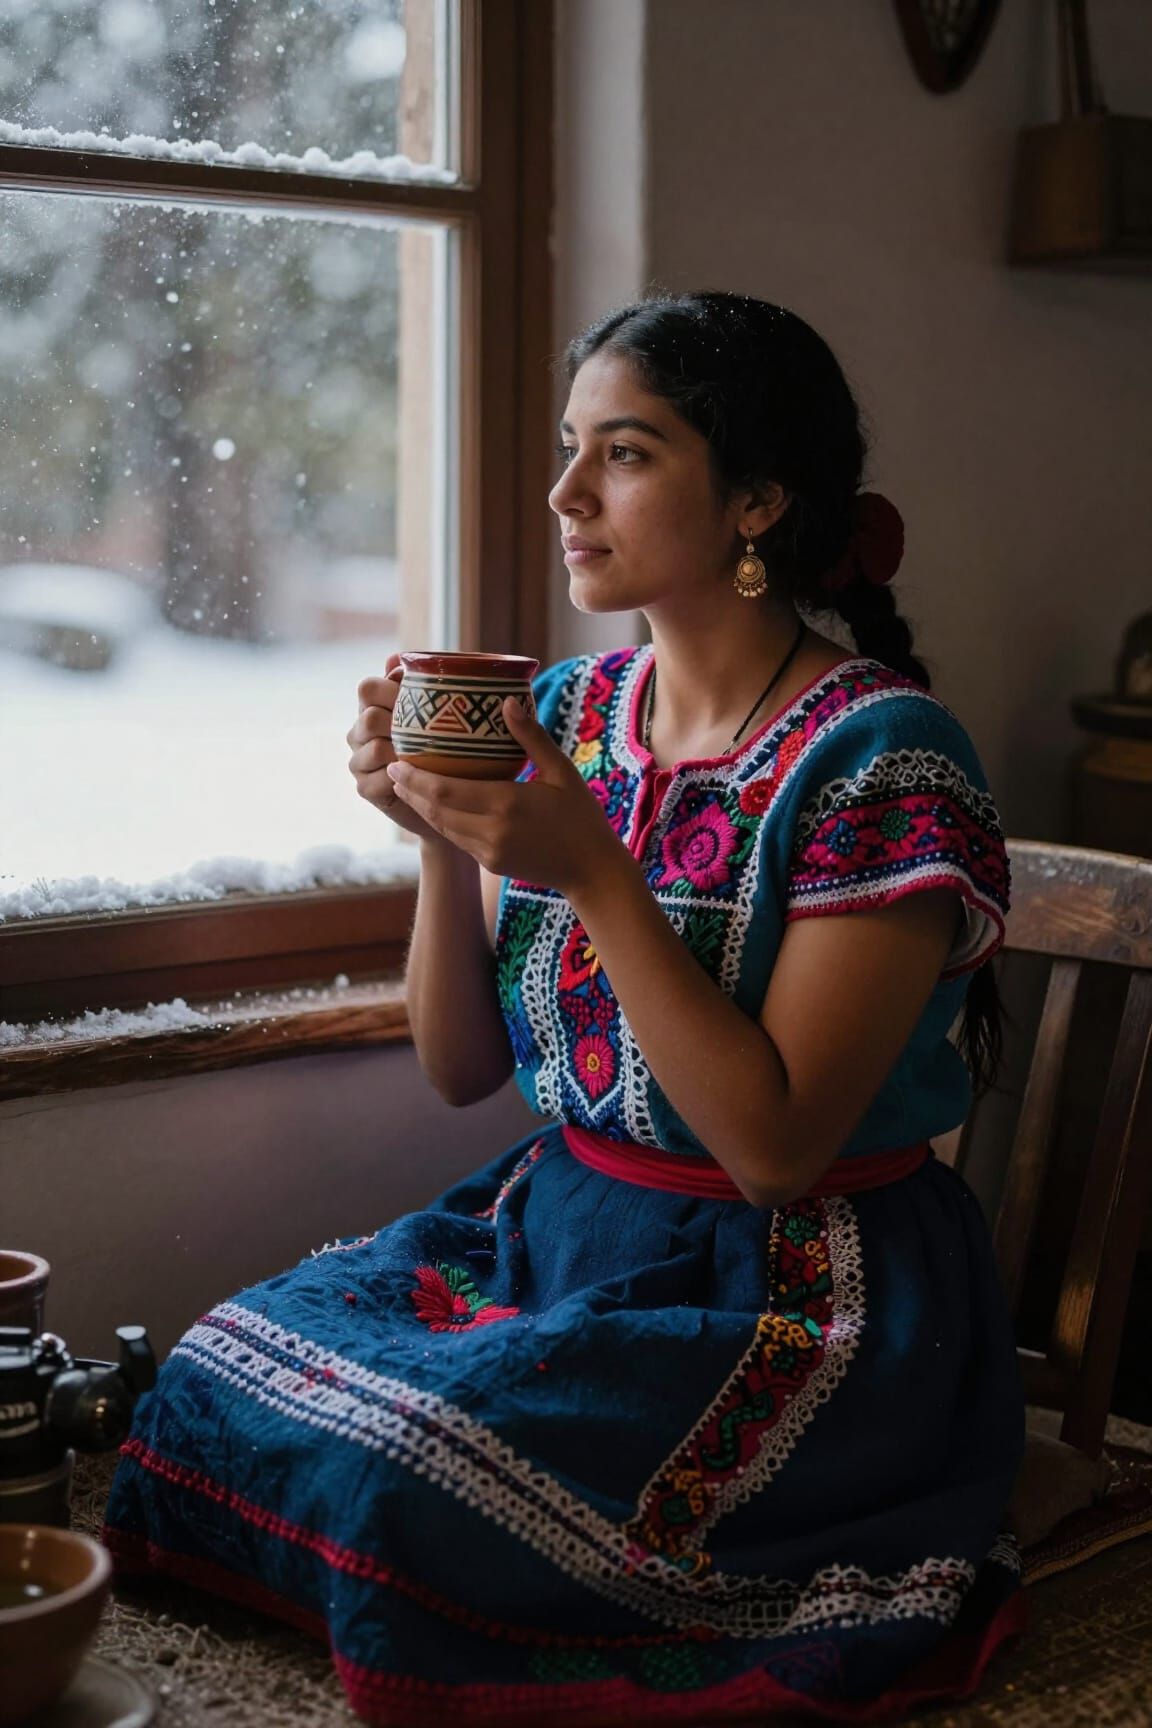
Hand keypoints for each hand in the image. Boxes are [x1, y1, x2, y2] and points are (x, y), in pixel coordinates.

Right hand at [346, 654, 444, 844]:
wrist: (448, 799)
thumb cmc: (446, 750)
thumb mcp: (440, 715)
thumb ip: (421, 685)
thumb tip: (395, 658)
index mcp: (372, 708)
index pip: (367, 687)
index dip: (391, 691)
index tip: (420, 702)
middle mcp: (359, 732)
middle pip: (370, 717)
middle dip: (401, 725)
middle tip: (431, 735)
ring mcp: (358, 761)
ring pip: (375, 747)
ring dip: (405, 754)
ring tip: (428, 759)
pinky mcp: (364, 788)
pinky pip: (381, 778)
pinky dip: (404, 779)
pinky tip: (420, 780)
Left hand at [384, 697, 620, 895]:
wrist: (591, 870)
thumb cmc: (581, 816)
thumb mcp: (562, 771)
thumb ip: (532, 737)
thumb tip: (508, 700)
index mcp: (507, 803)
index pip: (446, 790)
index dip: (416, 777)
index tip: (397, 760)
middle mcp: (492, 831)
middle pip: (436, 810)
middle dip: (410, 790)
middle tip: (392, 767)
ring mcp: (489, 852)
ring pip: (443, 827)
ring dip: (421, 806)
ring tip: (404, 784)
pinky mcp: (490, 864)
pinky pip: (457, 839)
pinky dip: (441, 820)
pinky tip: (434, 805)